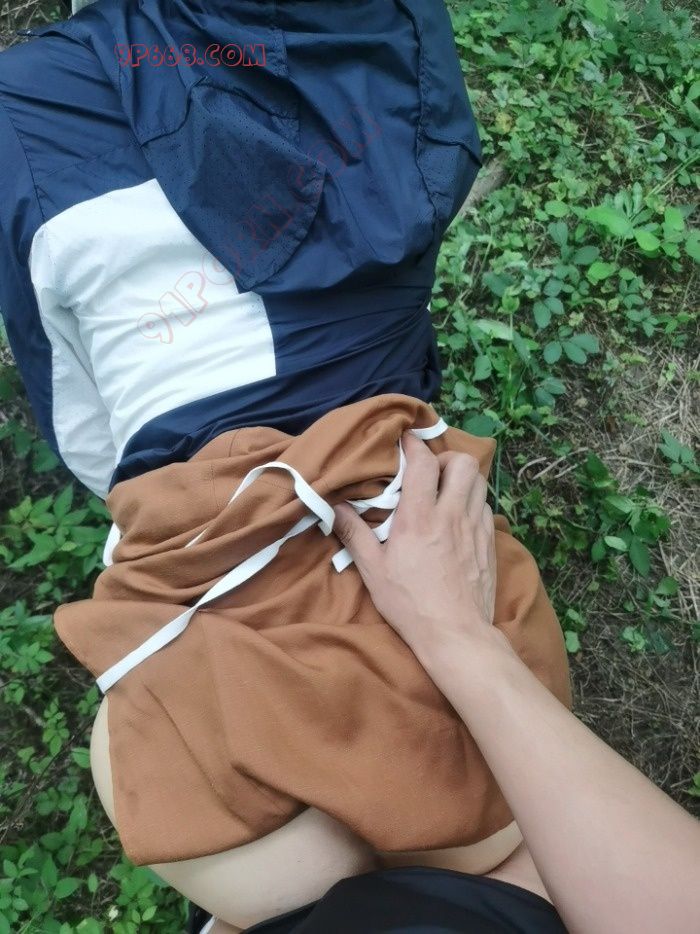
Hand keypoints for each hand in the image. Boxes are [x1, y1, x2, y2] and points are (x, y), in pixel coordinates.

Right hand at [333, 431, 500, 666]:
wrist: (456, 634)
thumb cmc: (410, 604)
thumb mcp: (374, 571)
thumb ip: (355, 534)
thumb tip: (334, 507)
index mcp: (420, 518)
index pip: (424, 464)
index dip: (414, 446)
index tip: (404, 442)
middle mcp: (452, 515)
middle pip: (463, 463)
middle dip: (446, 458)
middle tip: (430, 472)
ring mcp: (476, 527)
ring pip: (479, 482)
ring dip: (462, 478)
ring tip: (446, 490)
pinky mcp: (489, 543)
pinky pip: (486, 507)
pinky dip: (473, 502)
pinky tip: (459, 518)